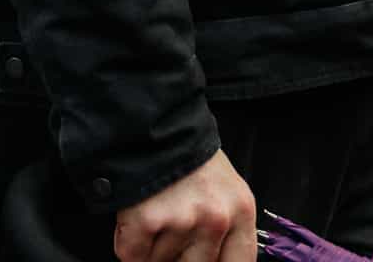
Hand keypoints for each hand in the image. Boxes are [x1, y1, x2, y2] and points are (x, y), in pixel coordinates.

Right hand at [113, 149, 256, 261]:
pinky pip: (133, 255)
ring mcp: (182, 220)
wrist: (152, 124)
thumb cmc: (190, 161)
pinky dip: (130, 243)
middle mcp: (216, 219)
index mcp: (241, 212)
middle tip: (174, 230)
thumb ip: (227, 231)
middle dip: (180, 256)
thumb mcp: (226, 191)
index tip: (200, 259)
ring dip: (154, 248)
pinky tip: (139, 217)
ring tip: (158, 213)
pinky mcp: (146, 220)